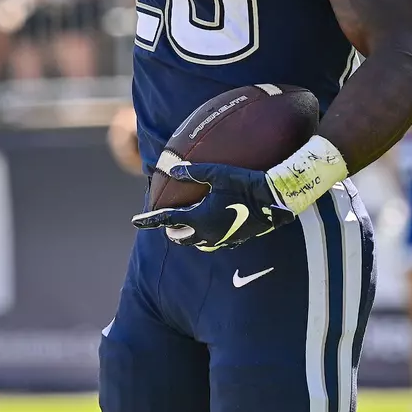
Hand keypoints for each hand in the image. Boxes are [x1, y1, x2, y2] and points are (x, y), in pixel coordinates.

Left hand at [132, 161, 294, 250]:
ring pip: (197, 244)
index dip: (150, 221)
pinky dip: (207, 236)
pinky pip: (215, 243)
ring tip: (186, 227)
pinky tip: (212, 226)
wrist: (276, 200)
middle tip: (166, 224)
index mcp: (200, 218)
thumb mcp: (218, 173)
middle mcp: (209, 233)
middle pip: (181, 238)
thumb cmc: (247, 183)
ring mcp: (223, 239)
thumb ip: (193, 171)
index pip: (168, 220)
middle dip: (171, 232)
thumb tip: (170, 168)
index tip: (135, 221)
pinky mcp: (237, 240)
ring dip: (188, 236)